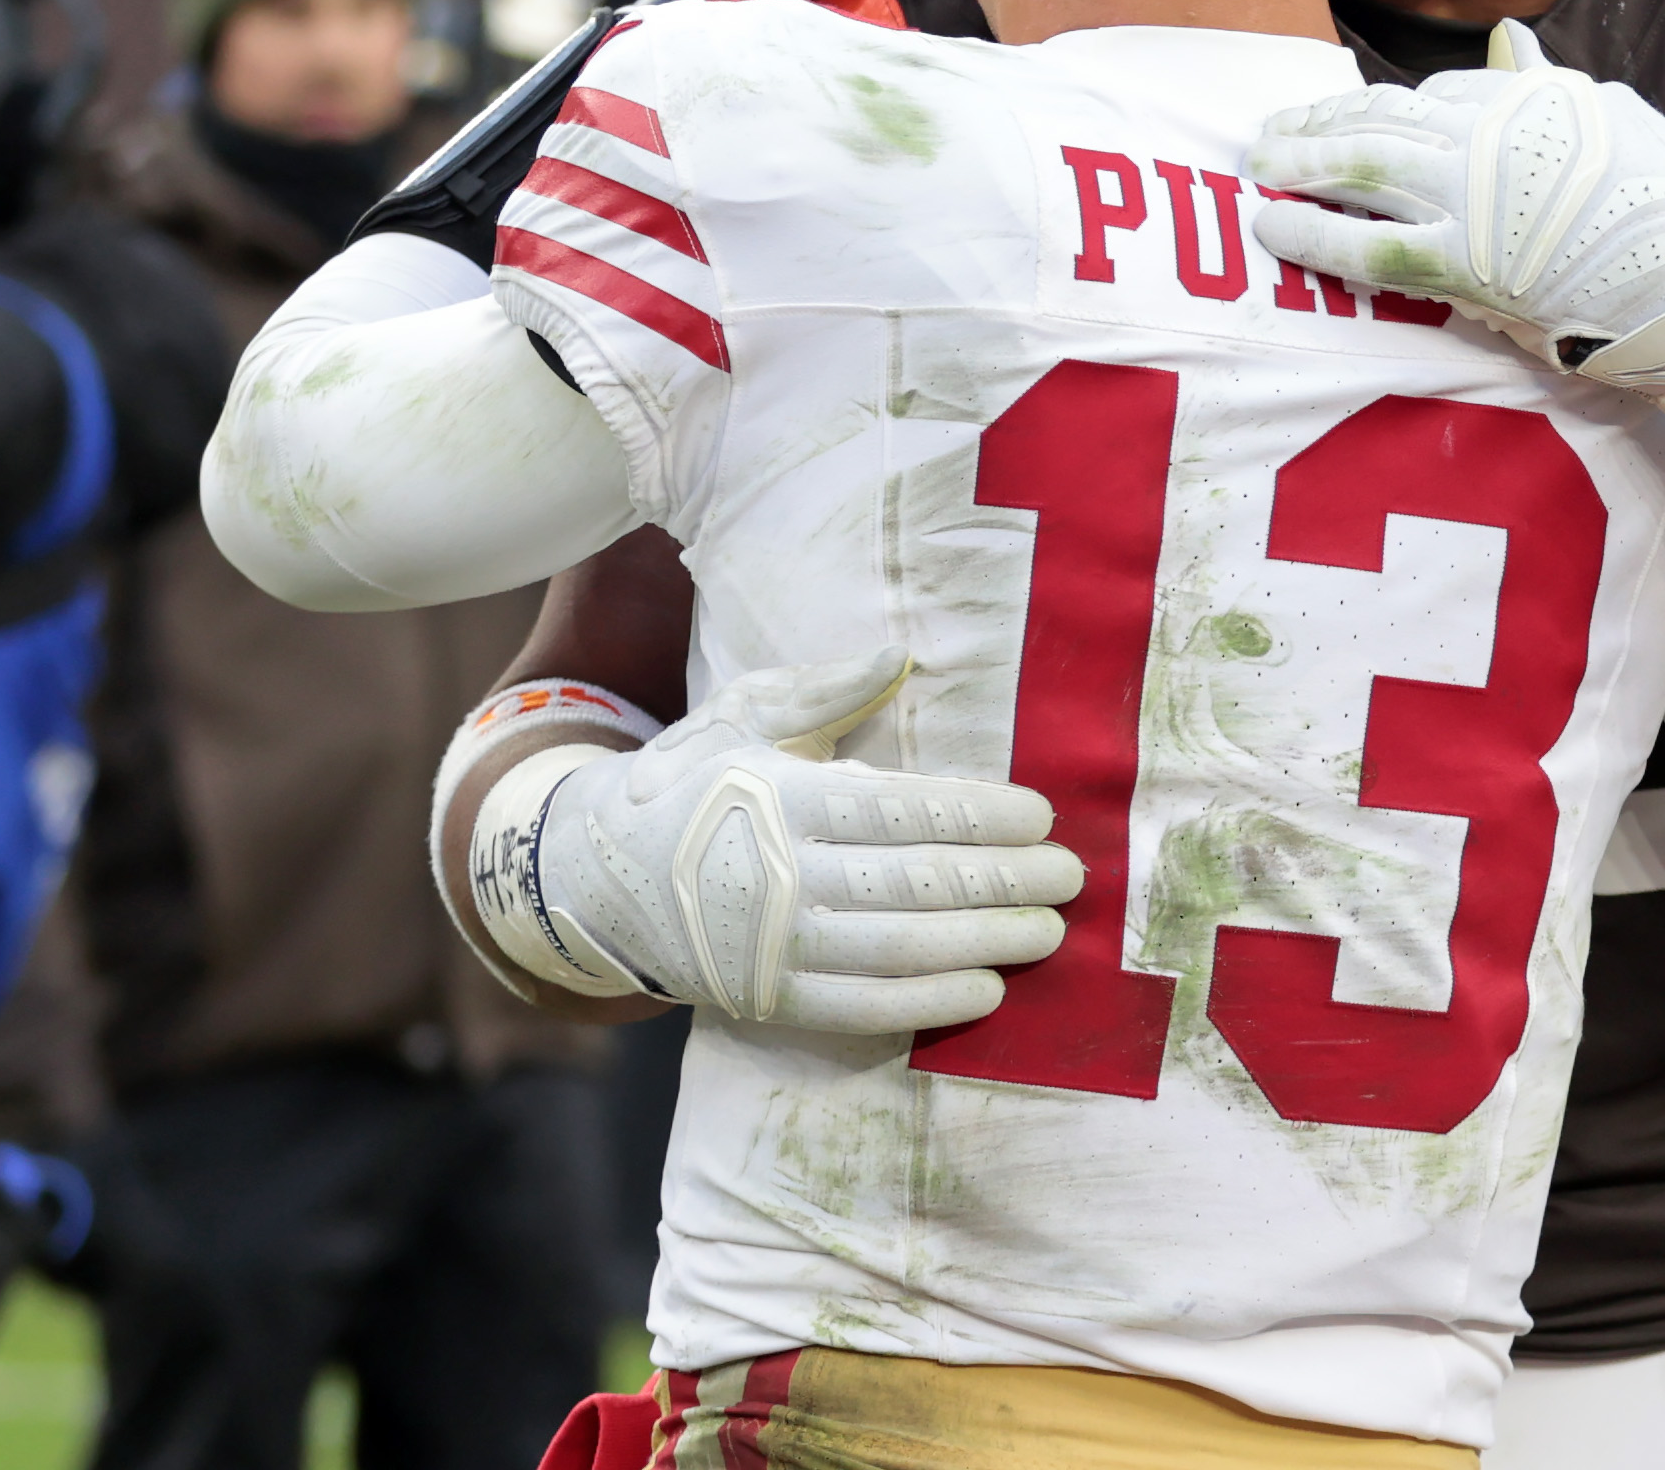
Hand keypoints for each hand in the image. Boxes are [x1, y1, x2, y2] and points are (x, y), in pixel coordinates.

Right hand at [469, 651, 1080, 1033]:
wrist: (594, 875)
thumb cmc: (692, 781)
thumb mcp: (743, 714)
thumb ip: (825, 691)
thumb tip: (899, 655)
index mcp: (780, 798)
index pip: (901, 812)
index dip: (979, 817)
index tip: (1041, 816)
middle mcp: (777, 876)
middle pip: (914, 884)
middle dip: (1003, 881)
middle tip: (1070, 876)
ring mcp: (771, 948)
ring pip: (898, 950)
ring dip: (984, 943)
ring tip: (1047, 931)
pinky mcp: (768, 999)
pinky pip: (861, 1009)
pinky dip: (930, 1002)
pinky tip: (988, 990)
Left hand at [1248, 21, 1664, 385]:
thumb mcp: (1610, 116)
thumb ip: (1545, 82)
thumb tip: (1510, 38)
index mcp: (1529, 94)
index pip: (1438, 91)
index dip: (1387, 110)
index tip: (1355, 119)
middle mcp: (1491, 134)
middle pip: (1382, 115)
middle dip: (1322, 121)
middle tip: (1275, 129)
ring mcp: (1472, 197)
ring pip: (1363, 167)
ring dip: (1304, 163)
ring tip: (1263, 163)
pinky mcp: (1463, 263)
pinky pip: (1369, 245)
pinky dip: (1314, 232)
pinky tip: (1276, 225)